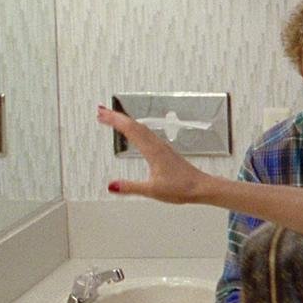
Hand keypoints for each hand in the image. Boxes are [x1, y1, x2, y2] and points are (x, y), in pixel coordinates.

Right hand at [96, 105, 211, 203]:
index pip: (130, 130)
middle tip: (101, 112)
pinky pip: (147, 133)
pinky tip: (134, 131)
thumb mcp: (152, 190)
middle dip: (116, 117)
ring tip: (112, 118)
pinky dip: (135, 128)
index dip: (114, 120)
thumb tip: (111, 185)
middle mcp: (157, 145)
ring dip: (126, 121)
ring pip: (141, 127)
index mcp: (152, 151)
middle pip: (134, 125)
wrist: (201, 187)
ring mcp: (162, 146)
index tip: (101, 114)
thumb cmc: (181, 188)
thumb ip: (130, 187)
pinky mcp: (165, 151)